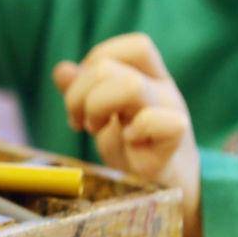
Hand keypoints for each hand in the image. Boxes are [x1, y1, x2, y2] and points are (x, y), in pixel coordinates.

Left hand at [52, 33, 201, 236]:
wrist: (167, 191)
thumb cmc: (135, 150)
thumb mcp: (103, 116)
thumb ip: (83, 91)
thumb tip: (61, 70)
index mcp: (148, 76)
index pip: (130, 45)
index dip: (96, 60)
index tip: (84, 93)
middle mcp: (162, 89)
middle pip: (108, 66)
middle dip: (78, 95)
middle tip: (81, 123)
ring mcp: (172, 111)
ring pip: (129, 86)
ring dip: (97, 108)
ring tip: (96, 130)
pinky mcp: (175, 140)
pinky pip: (155, 121)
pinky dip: (132, 133)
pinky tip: (129, 146)